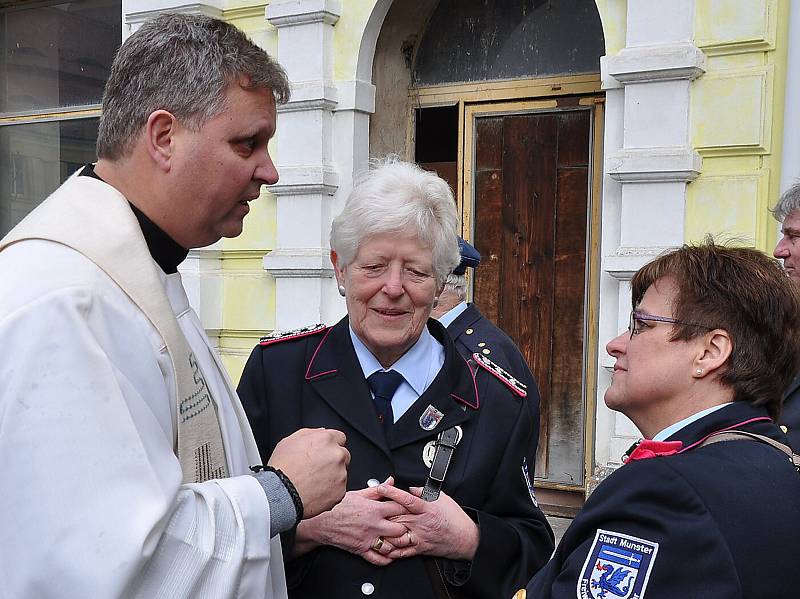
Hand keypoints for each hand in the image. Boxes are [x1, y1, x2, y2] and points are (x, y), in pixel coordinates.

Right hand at [268, 428, 349, 518]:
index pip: (340, 438)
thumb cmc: (282, 468)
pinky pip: (338, 489)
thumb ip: (310, 433)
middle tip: (317, 469)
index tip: (324, 453)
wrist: (281, 494)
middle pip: (343, 455)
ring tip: (313, 482)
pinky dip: (330, 491)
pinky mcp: (340, 491)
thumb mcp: (289, 441)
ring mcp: (340, 474)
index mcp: (326, 440)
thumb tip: (321, 432)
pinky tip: (315, 491)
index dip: (331, 446)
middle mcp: (337, 455)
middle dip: (334, 461)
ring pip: (341, 473)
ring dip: (332, 476)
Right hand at [295, 478, 409, 564]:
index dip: (406, 508)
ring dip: (395, 544)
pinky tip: (388, 554)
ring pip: (391, 546)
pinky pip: (378, 559)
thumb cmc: (338, 507)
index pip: (399, 508)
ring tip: (397, 540)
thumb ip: (377, 490)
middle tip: (404, 526)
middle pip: (400, 529)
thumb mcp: (358, 493)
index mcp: (374, 509)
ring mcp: (368, 538)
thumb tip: (390, 481)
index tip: (408, 509)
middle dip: (404, 527)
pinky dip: (386, 559)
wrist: (321, 521)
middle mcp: (373, 524)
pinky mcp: (361, 549)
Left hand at [378, 485, 479, 560]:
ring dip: (385, 531)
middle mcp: (421, 522)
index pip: (406, 499)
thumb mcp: (442, 498)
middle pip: (397, 516)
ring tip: (375, 527)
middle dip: (383, 512)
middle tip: (372, 507)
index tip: (381, 487)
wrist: (465, 538)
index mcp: (426, 509)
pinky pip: (403, 551)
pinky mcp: (420, 548)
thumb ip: (424, 492)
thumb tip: (410, 488)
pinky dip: (392, 549)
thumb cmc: (454, 518)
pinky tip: (384, 545)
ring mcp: (419, 536)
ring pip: (396, 535)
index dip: (392, 492)